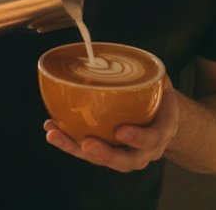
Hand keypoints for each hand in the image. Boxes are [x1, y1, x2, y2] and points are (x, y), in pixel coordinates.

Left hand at [44, 76, 179, 171]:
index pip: (152, 138)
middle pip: (126, 160)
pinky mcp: (109, 154)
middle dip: (104, 154)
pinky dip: (69, 142)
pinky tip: (52, 129)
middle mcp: (145, 150)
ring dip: (75, 148)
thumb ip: (147, 75)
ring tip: (55, 135)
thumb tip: (119, 55)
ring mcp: (126, 155)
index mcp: (162, 131)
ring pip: (102, 160)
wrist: (164, 120)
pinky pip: (89, 152)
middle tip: (86, 144)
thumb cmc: (159, 98)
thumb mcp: (161, 84)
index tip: (120, 131)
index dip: (137, 137)